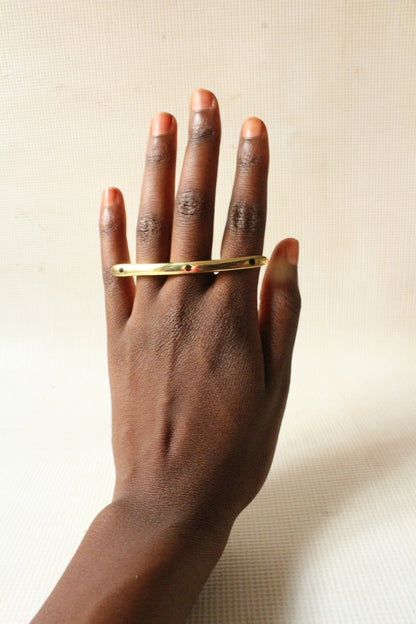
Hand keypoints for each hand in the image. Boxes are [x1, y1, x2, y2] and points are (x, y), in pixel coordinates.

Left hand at [99, 88, 300, 535]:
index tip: (253, 128)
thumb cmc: (234, 447)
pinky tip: (106, 195)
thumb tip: (289, 248)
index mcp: (231, 316)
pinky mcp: (117, 338)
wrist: (170, 496)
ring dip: (154, 174)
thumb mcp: (276, 385)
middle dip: (200, 151)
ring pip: (149, 233)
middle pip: (194, 213)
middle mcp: (186, 305)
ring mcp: (145, 318)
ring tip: (159, 125)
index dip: (251, 172)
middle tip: (201, 99)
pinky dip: (108, 234)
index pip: (245, 225)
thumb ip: (282, 312)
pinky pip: (111, 276)